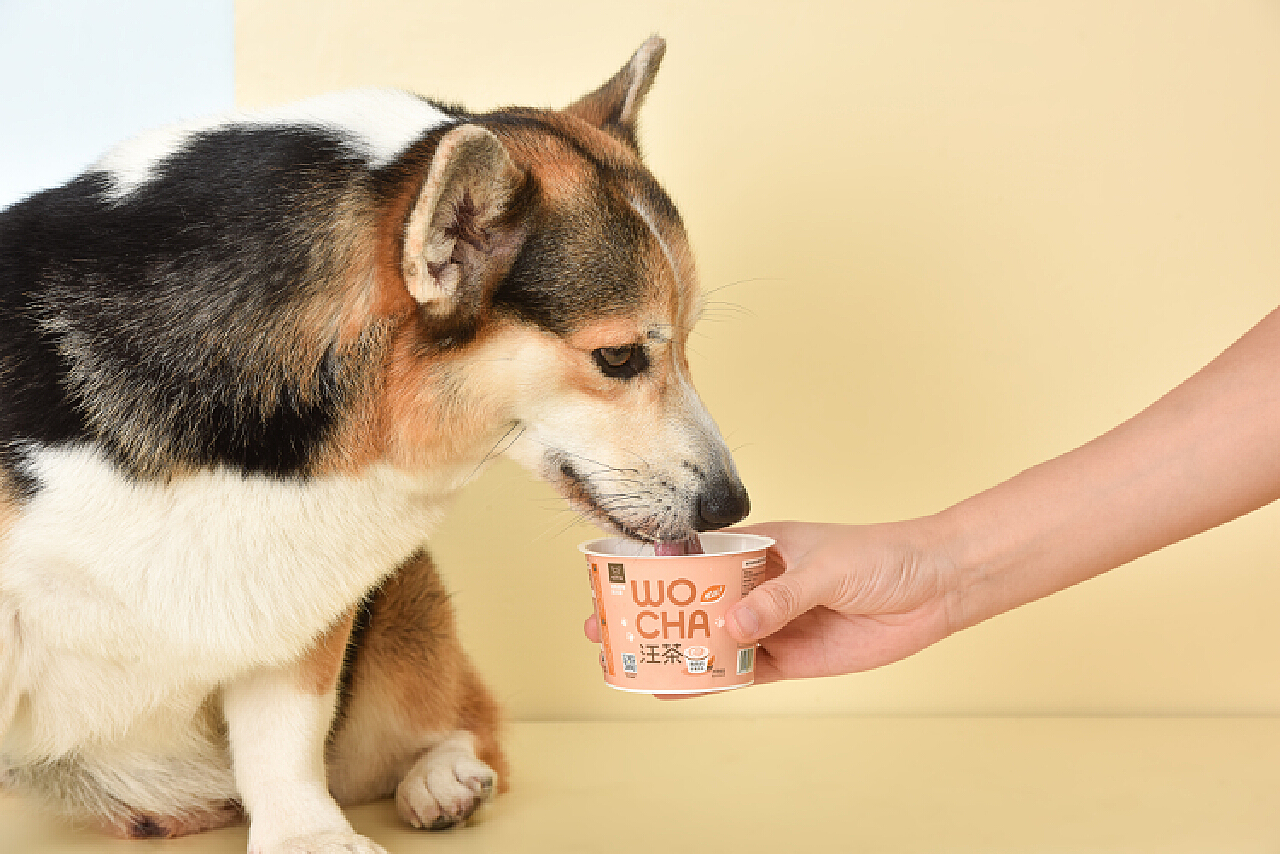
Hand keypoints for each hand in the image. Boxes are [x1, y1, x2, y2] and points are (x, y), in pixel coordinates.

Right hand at [584, 518, 961, 684]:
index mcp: (757, 548)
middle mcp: (757, 585)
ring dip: (674, 652)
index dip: (653, 572)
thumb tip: (733, 627)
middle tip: (605, 630)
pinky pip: (743, 672)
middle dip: (650, 616)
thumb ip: (779, 598)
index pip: (694, 558)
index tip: (614, 582)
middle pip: (692, 604)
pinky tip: (678, 687)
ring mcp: (772, 623)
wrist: (936, 587)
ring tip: (629, 662)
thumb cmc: (880, 556)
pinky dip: (711, 681)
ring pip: (711, 641)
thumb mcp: (826, 568)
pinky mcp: (791, 658)